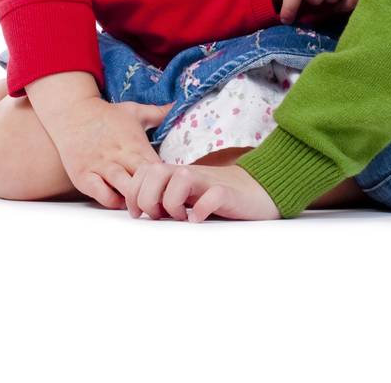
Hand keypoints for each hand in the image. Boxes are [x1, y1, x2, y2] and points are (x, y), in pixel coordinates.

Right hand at [38, 96, 171, 209]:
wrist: (72, 112)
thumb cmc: (106, 115)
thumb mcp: (134, 111)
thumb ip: (158, 113)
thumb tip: (177, 105)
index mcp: (136, 143)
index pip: (159, 168)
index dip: (168, 182)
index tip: (172, 189)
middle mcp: (120, 156)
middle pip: (146, 182)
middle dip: (155, 195)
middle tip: (162, 205)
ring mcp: (101, 166)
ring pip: (125, 190)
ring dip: (135, 200)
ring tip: (142, 206)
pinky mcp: (84, 175)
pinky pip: (102, 195)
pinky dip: (112, 201)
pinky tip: (118, 200)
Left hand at [125, 160, 281, 221]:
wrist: (257, 190)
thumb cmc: (217, 197)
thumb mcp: (186, 195)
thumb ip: (164, 197)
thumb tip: (136, 213)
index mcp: (176, 174)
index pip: (143, 171)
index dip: (133, 193)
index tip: (140, 214)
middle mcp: (190, 174)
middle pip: (155, 172)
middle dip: (148, 198)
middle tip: (160, 216)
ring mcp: (209, 182)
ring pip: (179, 179)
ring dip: (173, 202)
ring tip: (181, 217)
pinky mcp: (228, 194)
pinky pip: (211, 197)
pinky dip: (201, 210)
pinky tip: (200, 219)